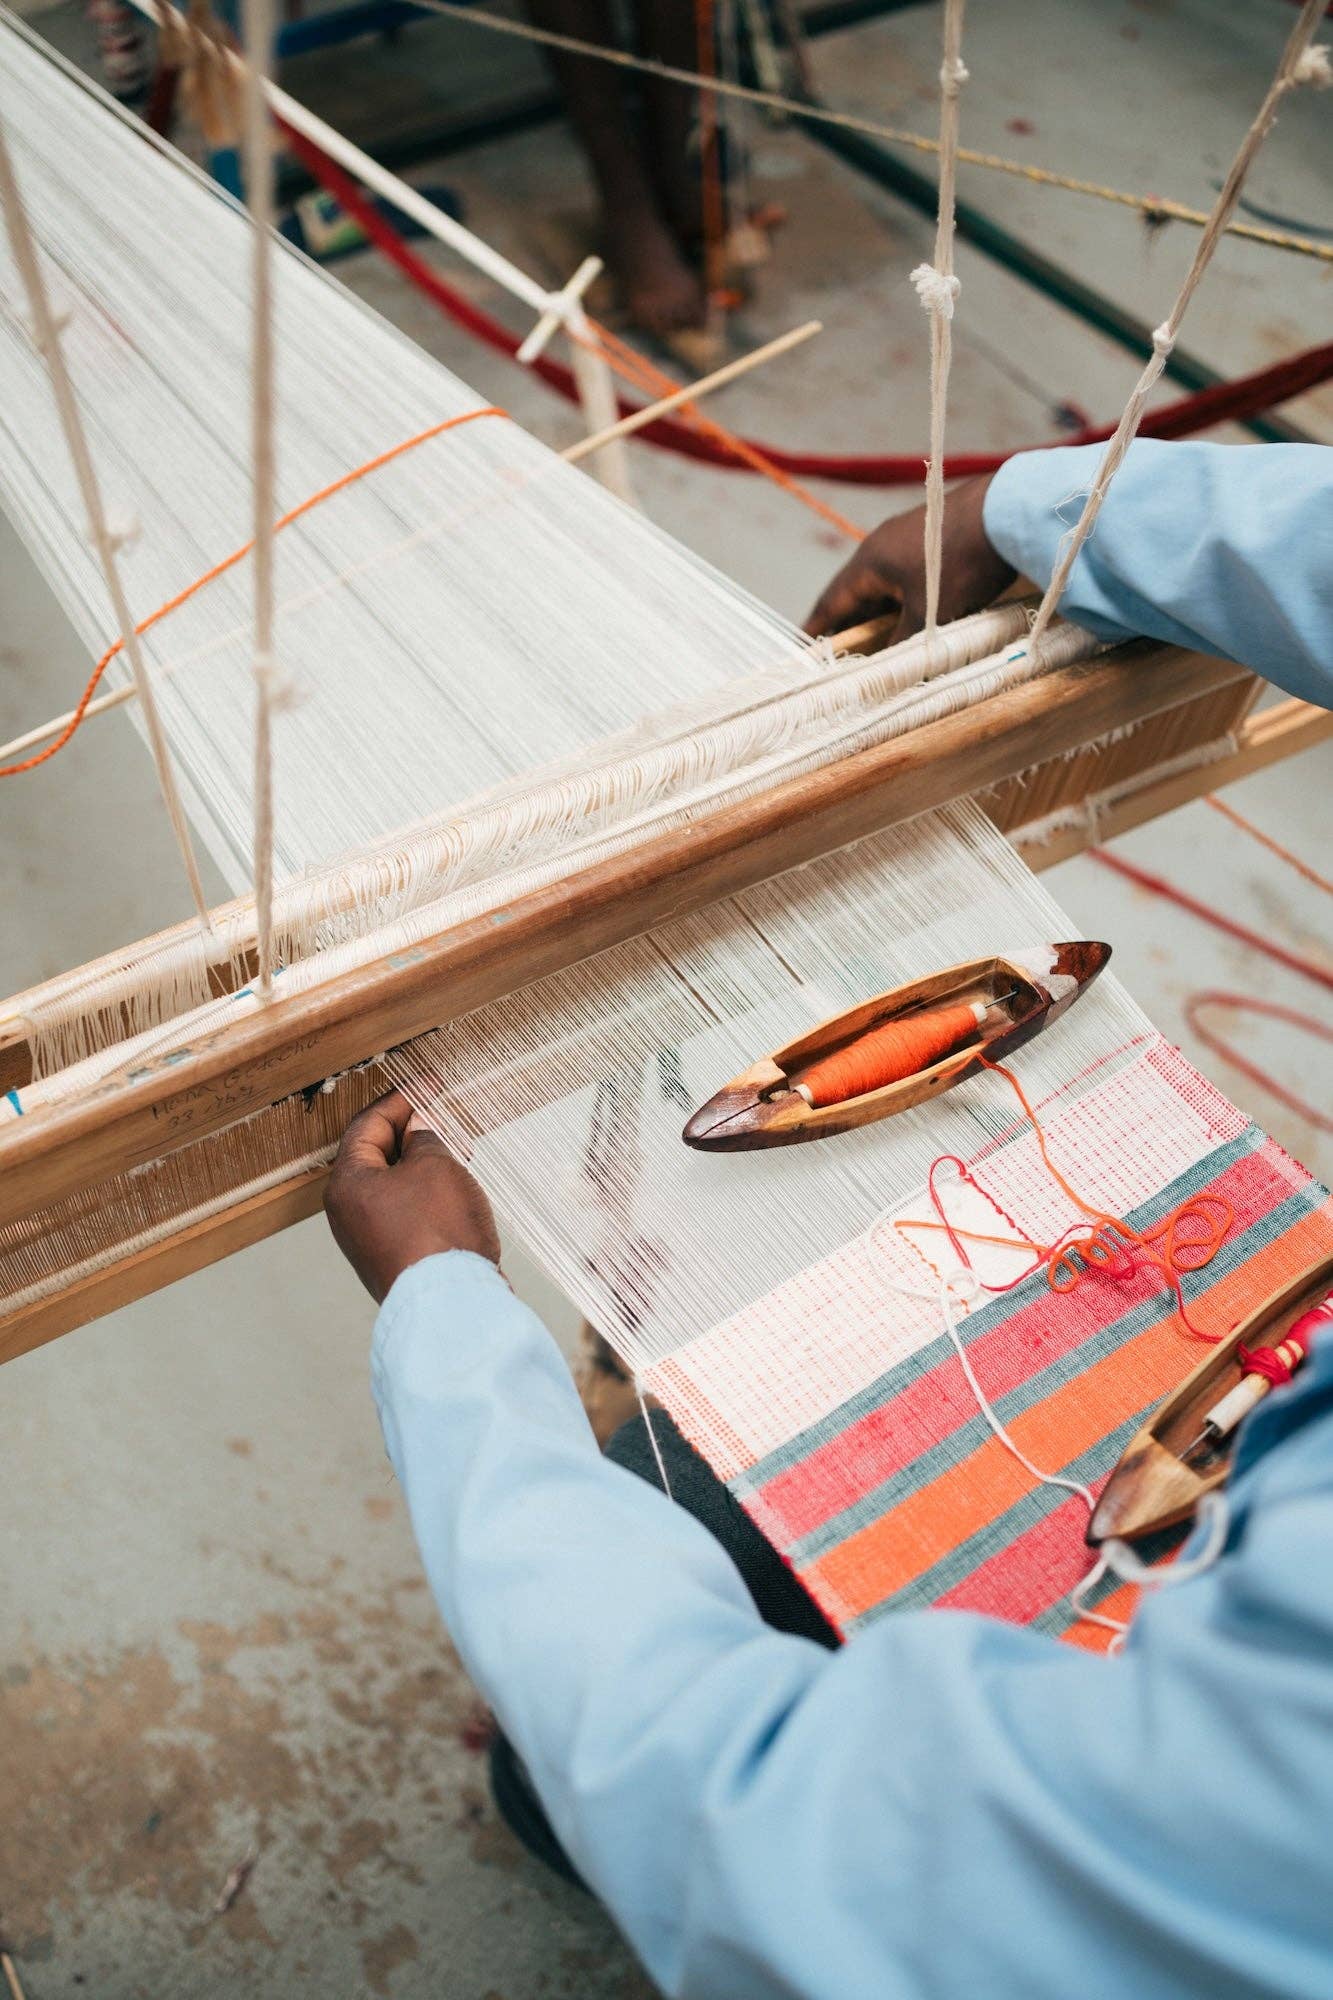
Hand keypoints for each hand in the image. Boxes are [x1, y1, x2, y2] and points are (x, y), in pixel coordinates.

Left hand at [326, 1090, 500, 1303]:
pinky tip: (455, 1189)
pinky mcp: (393, 1257)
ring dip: (425, 1163)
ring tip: (458, 1151)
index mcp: (347, 1183)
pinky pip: (406, 1211)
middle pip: (377, 1155)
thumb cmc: (437, 1234)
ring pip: (394, 1184)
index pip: (367, 1125)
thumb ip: (426, 1138)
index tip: (428, 1084)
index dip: (401, 1099)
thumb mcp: (436, 1167)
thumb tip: (420, 1128)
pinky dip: (427, 1192)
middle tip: (446, 1116)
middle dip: (414, 1131)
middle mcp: (348, 1212)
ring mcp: (369, 1239)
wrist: (451, 1305)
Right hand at [803, 473, 1014, 641]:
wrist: (1006, 512)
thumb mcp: (929, 614)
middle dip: (848, 624)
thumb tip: (889, 667)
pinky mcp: (933, 538)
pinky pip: (907, 576)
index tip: (803, 646)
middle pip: (856, 593)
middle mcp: (882, 546)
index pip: (832, 600)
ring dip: (879, 613)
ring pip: (885, 585)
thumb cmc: (959, 563)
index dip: (817, 628)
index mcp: (869, 562)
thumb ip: (904, 643)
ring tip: (876, 640)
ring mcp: (908, 538)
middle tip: (838, 652)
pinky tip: (914, 615)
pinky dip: (902, 600)